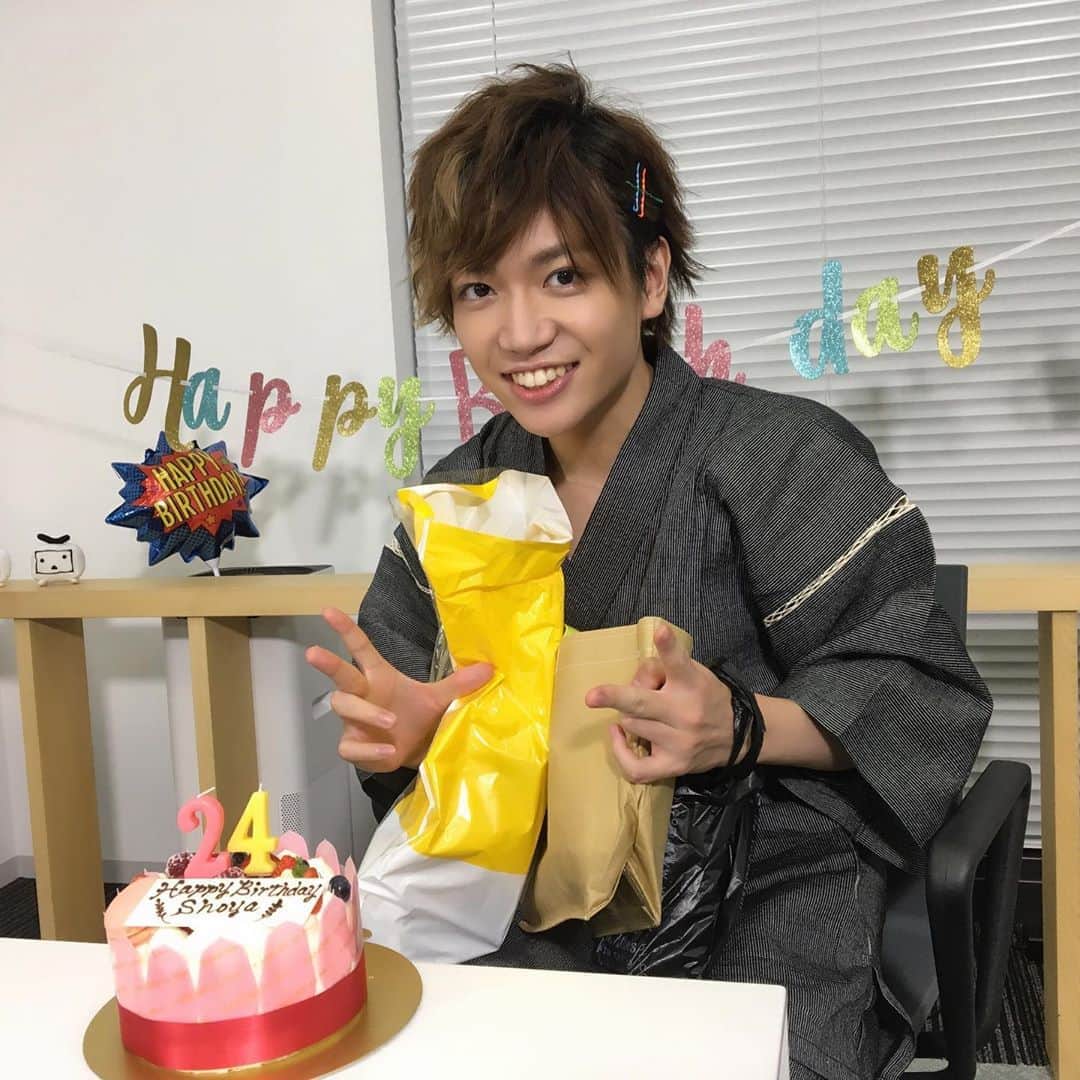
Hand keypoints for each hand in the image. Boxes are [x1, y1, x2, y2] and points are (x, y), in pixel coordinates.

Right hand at [305, 607, 492, 771]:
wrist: (414, 752)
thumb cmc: (419, 717)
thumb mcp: (440, 698)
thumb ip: (461, 683)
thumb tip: (490, 667)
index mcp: (379, 677)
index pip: (360, 648)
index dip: (345, 629)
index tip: (328, 611)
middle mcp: (363, 695)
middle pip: (340, 675)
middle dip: (327, 663)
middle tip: (313, 652)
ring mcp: (354, 722)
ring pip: (344, 707)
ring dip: (365, 712)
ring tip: (390, 720)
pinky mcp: (353, 746)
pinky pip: (351, 746)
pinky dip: (369, 749)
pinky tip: (388, 751)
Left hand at [585, 623, 736, 783]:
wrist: (739, 736)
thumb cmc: (707, 698)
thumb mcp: (694, 674)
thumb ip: (665, 669)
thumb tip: (634, 677)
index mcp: (692, 684)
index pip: (679, 663)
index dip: (668, 646)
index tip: (660, 631)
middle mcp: (685, 714)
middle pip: (643, 704)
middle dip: (616, 698)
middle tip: (592, 696)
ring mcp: (679, 743)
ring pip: (632, 725)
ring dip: (628, 716)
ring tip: (639, 712)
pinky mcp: (674, 765)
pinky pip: (637, 768)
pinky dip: (620, 753)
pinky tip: (617, 736)